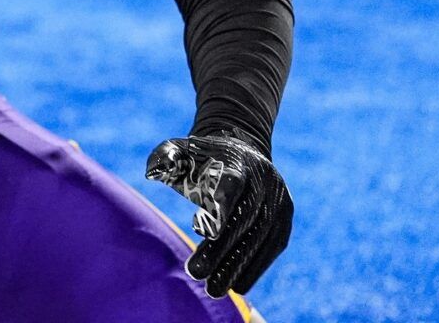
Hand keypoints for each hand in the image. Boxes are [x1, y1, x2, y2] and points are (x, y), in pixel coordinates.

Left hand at [146, 131, 293, 297]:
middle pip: (244, 217)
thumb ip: (166, 158)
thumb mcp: (181, 150)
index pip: (231, 182)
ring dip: (238, 265)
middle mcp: (263, 179)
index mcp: (236, 160)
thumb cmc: (201, 158)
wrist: (242, 150)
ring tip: (214, 288)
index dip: (221, 206)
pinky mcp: (284, 216)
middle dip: (221, 248)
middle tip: (196, 273)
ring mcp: (278, 198)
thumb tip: (153, 171)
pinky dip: (256, 266)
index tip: (205, 232)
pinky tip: (237, 285)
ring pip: (260, 236)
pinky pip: (273, 244)